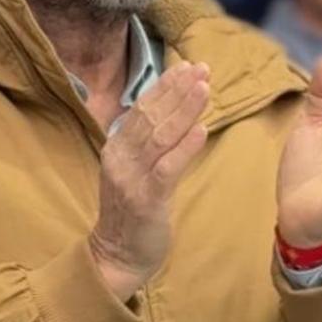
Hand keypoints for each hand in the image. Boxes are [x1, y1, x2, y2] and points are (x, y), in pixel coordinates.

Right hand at [88, 62, 209, 298]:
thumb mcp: (136, 170)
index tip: (187, 66)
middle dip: (178, 90)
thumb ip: (150, 143)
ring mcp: (130, 178)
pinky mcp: (145, 199)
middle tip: (202, 68)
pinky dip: (184, 148)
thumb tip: (173, 112)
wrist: (116, 255)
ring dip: (184, 110)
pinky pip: (166, 168)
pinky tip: (201, 131)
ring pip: (160, 136)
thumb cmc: (132, 212)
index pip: (142, 108)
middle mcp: (120, 157)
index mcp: (117, 147)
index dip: (165, 86)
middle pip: (151, 116)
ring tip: (205, 89)